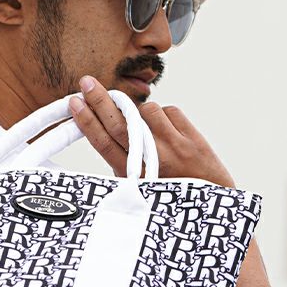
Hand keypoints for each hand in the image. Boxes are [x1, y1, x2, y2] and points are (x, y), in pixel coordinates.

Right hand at [69, 75, 235, 186]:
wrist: (211, 204)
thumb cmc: (171, 194)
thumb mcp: (139, 187)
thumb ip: (123, 161)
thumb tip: (106, 128)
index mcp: (134, 176)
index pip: (105, 143)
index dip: (87, 121)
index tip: (75, 103)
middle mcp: (153, 160)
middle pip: (119, 124)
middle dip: (100, 101)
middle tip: (86, 82)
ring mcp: (174, 147)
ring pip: (147, 111)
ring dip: (141, 111)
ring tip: (147, 126)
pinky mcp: (192, 138)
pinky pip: (170, 111)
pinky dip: (164, 115)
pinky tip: (167, 130)